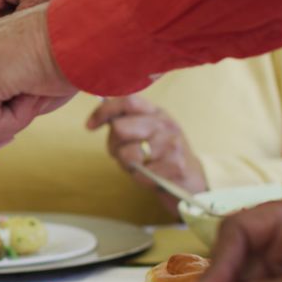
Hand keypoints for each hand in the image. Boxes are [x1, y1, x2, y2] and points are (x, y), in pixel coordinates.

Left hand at [87, 96, 206, 214]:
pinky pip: (139, 173)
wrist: (191, 181)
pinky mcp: (176, 165)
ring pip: (127, 154)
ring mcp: (172, 144)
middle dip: (114, 145)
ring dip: (127, 165)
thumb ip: (124, 124)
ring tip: (140, 166)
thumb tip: (97, 118)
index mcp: (156, 112)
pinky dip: (139, 178)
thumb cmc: (158, 157)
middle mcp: (165, 124)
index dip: (104, 111)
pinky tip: (151, 176)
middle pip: (120, 128)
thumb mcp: (145, 133)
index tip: (90, 126)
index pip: (127, 101)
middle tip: (124, 154)